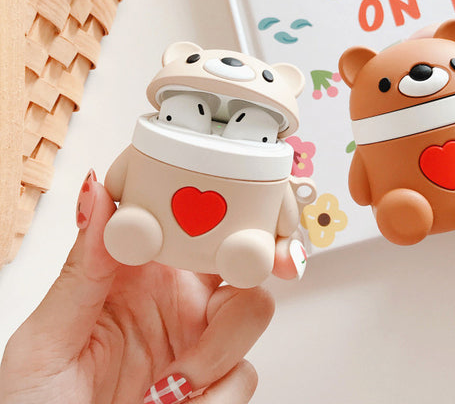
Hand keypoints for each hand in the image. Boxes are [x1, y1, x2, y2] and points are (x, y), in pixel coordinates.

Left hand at [0, 173, 275, 403]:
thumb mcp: (48, 338)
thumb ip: (83, 268)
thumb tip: (98, 194)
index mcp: (138, 268)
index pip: (190, 218)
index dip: (225, 202)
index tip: (245, 207)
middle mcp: (176, 295)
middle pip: (241, 254)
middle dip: (267, 254)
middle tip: (281, 261)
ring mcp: (199, 337)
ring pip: (253, 311)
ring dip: (222, 350)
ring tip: (172, 384)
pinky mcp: (214, 381)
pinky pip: (244, 374)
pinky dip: (215, 396)